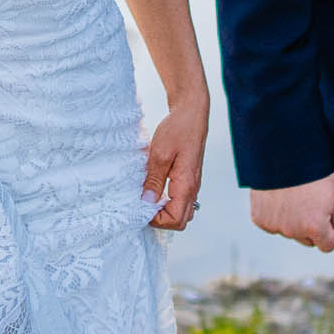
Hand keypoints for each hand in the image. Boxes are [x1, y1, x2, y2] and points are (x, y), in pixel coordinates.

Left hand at [144, 101, 207, 229]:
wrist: (191, 112)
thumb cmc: (177, 129)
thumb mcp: (159, 153)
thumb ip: (154, 180)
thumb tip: (147, 202)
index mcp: (186, 185)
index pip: (175, 220)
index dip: (156, 220)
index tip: (140, 207)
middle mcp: (192, 188)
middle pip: (180, 221)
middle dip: (160, 220)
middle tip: (142, 206)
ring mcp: (192, 184)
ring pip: (181, 212)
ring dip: (164, 211)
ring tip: (147, 198)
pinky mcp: (188, 178)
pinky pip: (180, 200)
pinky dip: (167, 202)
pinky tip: (154, 189)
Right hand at [249, 173, 333, 253]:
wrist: (284, 152)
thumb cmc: (316, 173)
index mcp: (315, 227)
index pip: (327, 246)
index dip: (330, 229)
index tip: (326, 211)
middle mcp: (293, 231)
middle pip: (308, 241)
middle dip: (312, 226)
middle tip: (310, 200)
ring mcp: (275, 226)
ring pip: (290, 233)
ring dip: (294, 221)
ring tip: (295, 196)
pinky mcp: (260, 220)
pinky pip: (272, 226)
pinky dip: (276, 216)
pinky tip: (280, 197)